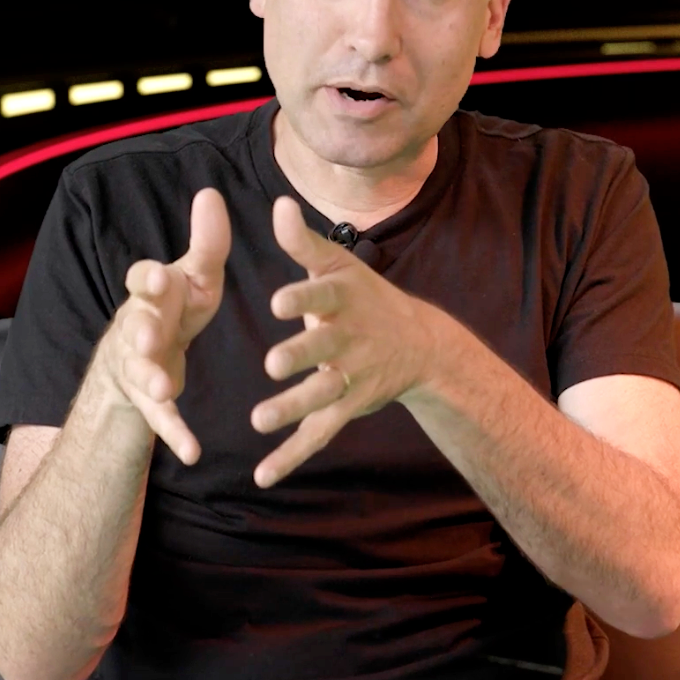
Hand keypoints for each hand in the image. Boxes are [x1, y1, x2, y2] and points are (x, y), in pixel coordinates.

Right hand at [98, 187, 230, 464]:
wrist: (148, 356)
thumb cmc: (177, 307)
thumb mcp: (196, 276)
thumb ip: (206, 243)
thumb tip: (211, 192)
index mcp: (152, 294)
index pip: (141, 279)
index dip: (148, 279)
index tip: (160, 276)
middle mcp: (139, 327)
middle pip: (135, 327)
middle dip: (141, 329)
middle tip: (148, 334)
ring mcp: (140, 366)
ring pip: (141, 373)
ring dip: (152, 378)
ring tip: (166, 387)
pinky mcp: (151, 401)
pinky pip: (162, 418)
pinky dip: (175, 435)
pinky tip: (192, 451)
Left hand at [249, 195, 454, 486]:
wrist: (420, 344)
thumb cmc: (366, 298)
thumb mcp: (339, 266)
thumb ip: (303, 243)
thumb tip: (276, 204)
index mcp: (344, 301)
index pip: (323, 297)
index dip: (303, 299)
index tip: (279, 302)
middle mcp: (349, 339)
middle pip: (323, 349)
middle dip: (301, 356)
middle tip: (272, 363)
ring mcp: (350, 377)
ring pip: (321, 395)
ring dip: (292, 408)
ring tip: (259, 420)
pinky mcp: (347, 406)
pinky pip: (318, 433)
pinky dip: (291, 455)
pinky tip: (263, 475)